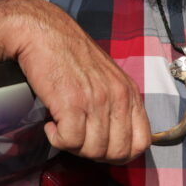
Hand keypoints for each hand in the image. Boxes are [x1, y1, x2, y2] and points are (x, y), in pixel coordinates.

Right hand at [8, 0, 151, 163]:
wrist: (43, 32)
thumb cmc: (70, 53)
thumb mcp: (106, 76)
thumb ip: (116, 103)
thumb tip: (115, 137)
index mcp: (129, 91)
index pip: (141, 142)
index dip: (121, 152)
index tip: (102, 146)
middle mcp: (117, 96)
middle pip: (117, 152)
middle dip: (95, 153)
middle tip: (78, 137)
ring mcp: (96, 100)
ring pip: (93, 150)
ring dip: (73, 145)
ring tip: (62, 126)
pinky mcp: (71, 103)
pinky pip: (69, 141)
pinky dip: (56, 138)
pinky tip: (51, 123)